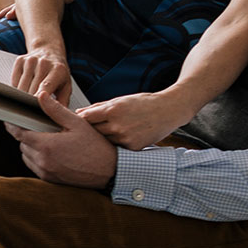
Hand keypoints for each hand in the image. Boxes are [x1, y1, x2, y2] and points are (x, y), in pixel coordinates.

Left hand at [6, 93, 116, 188]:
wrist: (110, 171)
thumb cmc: (96, 147)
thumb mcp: (77, 123)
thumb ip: (55, 110)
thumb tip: (41, 96)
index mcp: (47, 145)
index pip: (18, 133)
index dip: (12, 124)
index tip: (11, 118)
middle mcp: (43, 161)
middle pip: (22, 144)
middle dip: (27, 134)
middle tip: (40, 127)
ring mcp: (46, 172)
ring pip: (27, 156)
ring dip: (32, 147)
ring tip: (48, 139)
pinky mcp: (50, 179)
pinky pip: (35, 166)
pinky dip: (38, 158)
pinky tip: (52, 152)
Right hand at [9, 47, 72, 105]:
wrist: (49, 51)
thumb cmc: (58, 71)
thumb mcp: (66, 86)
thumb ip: (63, 101)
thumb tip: (58, 116)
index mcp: (58, 70)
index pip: (45, 87)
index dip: (39, 99)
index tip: (35, 109)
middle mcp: (43, 63)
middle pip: (31, 89)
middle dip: (31, 102)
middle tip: (33, 110)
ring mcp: (30, 61)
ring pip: (21, 86)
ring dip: (23, 96)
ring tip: (30, 100)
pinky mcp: (20, 60)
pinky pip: (14, 81)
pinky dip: (18, 88)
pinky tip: (26, 87)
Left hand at [79, 91, 193, 149]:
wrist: (168, 110)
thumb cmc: (143, 103)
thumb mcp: (119, 100)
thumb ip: (98, 107)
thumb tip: (79, 112)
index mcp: (112, 110)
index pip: (86, 118)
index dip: (82, 120)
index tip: (80, 121)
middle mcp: (117, 126)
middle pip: (93, 131)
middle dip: (91, 129)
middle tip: (93, 127)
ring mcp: (125, 138)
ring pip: (104, 140)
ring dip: (103, 137)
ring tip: (110, 131)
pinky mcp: (133, 147)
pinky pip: (117, 147)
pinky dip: (116, 143)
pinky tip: (121, 136)